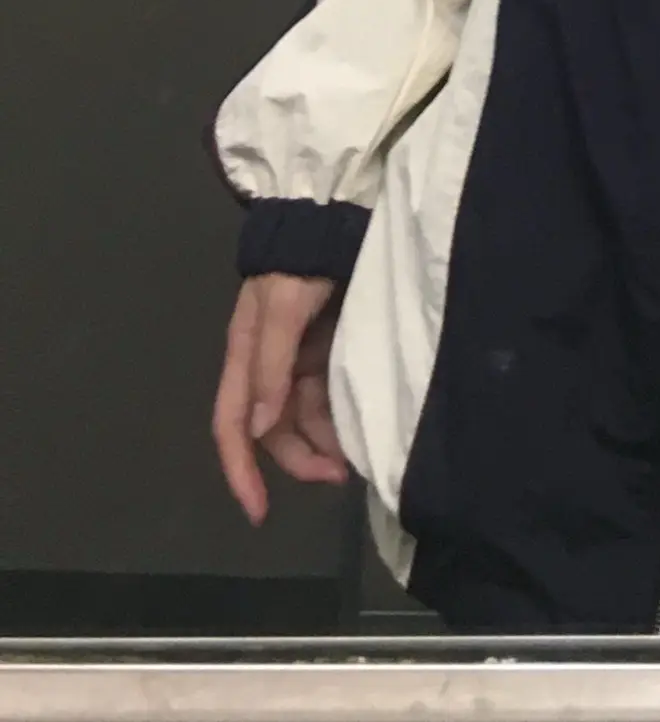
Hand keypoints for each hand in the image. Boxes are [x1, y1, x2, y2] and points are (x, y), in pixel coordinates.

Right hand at [213, 272, 348, 522]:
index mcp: (245, 356)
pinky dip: (338, 415)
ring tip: (356, 456)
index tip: (259, 512)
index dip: (240, 471)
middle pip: (273, 429)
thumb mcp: (283, 308)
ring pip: (304, 416)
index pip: (231, 426)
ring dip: (324, 440)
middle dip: (300, 458)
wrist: (332, 215)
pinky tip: (360, 425)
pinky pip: (327, 394)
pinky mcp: (326, 346)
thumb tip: (258, 429)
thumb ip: (271, 367)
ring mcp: (298, 356)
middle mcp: (268, 364)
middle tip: (339, 476)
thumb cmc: (301, 262)